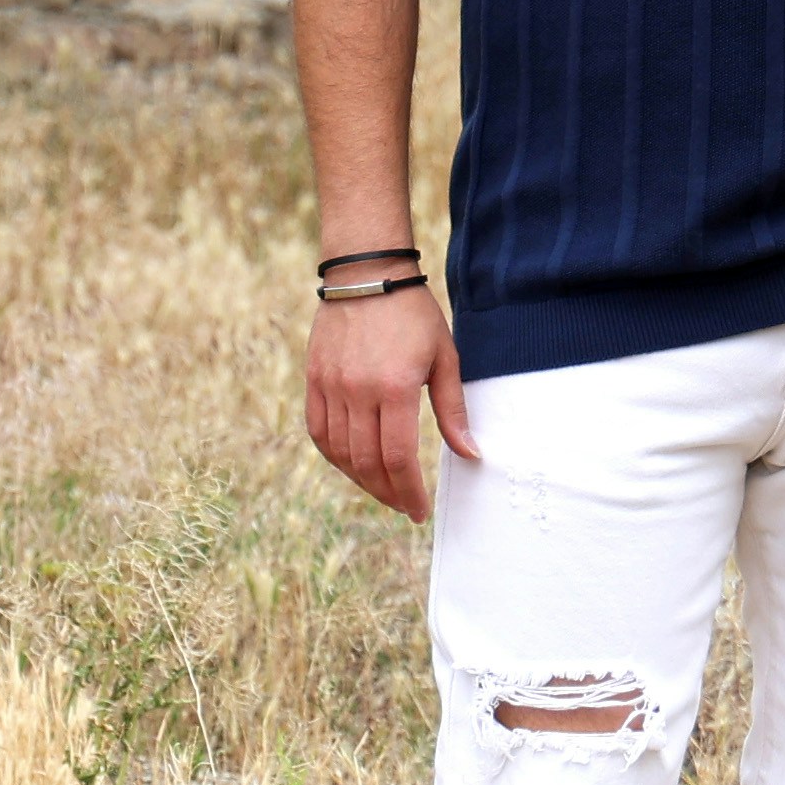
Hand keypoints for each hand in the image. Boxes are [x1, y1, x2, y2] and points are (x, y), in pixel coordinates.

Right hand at [306, 282, 474, 520]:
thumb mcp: (444, 357)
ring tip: (383, 490)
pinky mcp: (314, 379)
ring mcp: (331, 386)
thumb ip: (452, 410)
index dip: (409, 491)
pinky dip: (334, 455)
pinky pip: (318, 431)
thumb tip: (470, 454)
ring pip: (340, 452)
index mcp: (395, 387)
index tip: (419, 511)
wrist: (366, 274)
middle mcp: (357, 391)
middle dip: (388, 493)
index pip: (399, 458)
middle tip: (405, 506)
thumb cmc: (413, 314)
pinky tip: (351, 466)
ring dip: (361, 479)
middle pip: (367, 462)